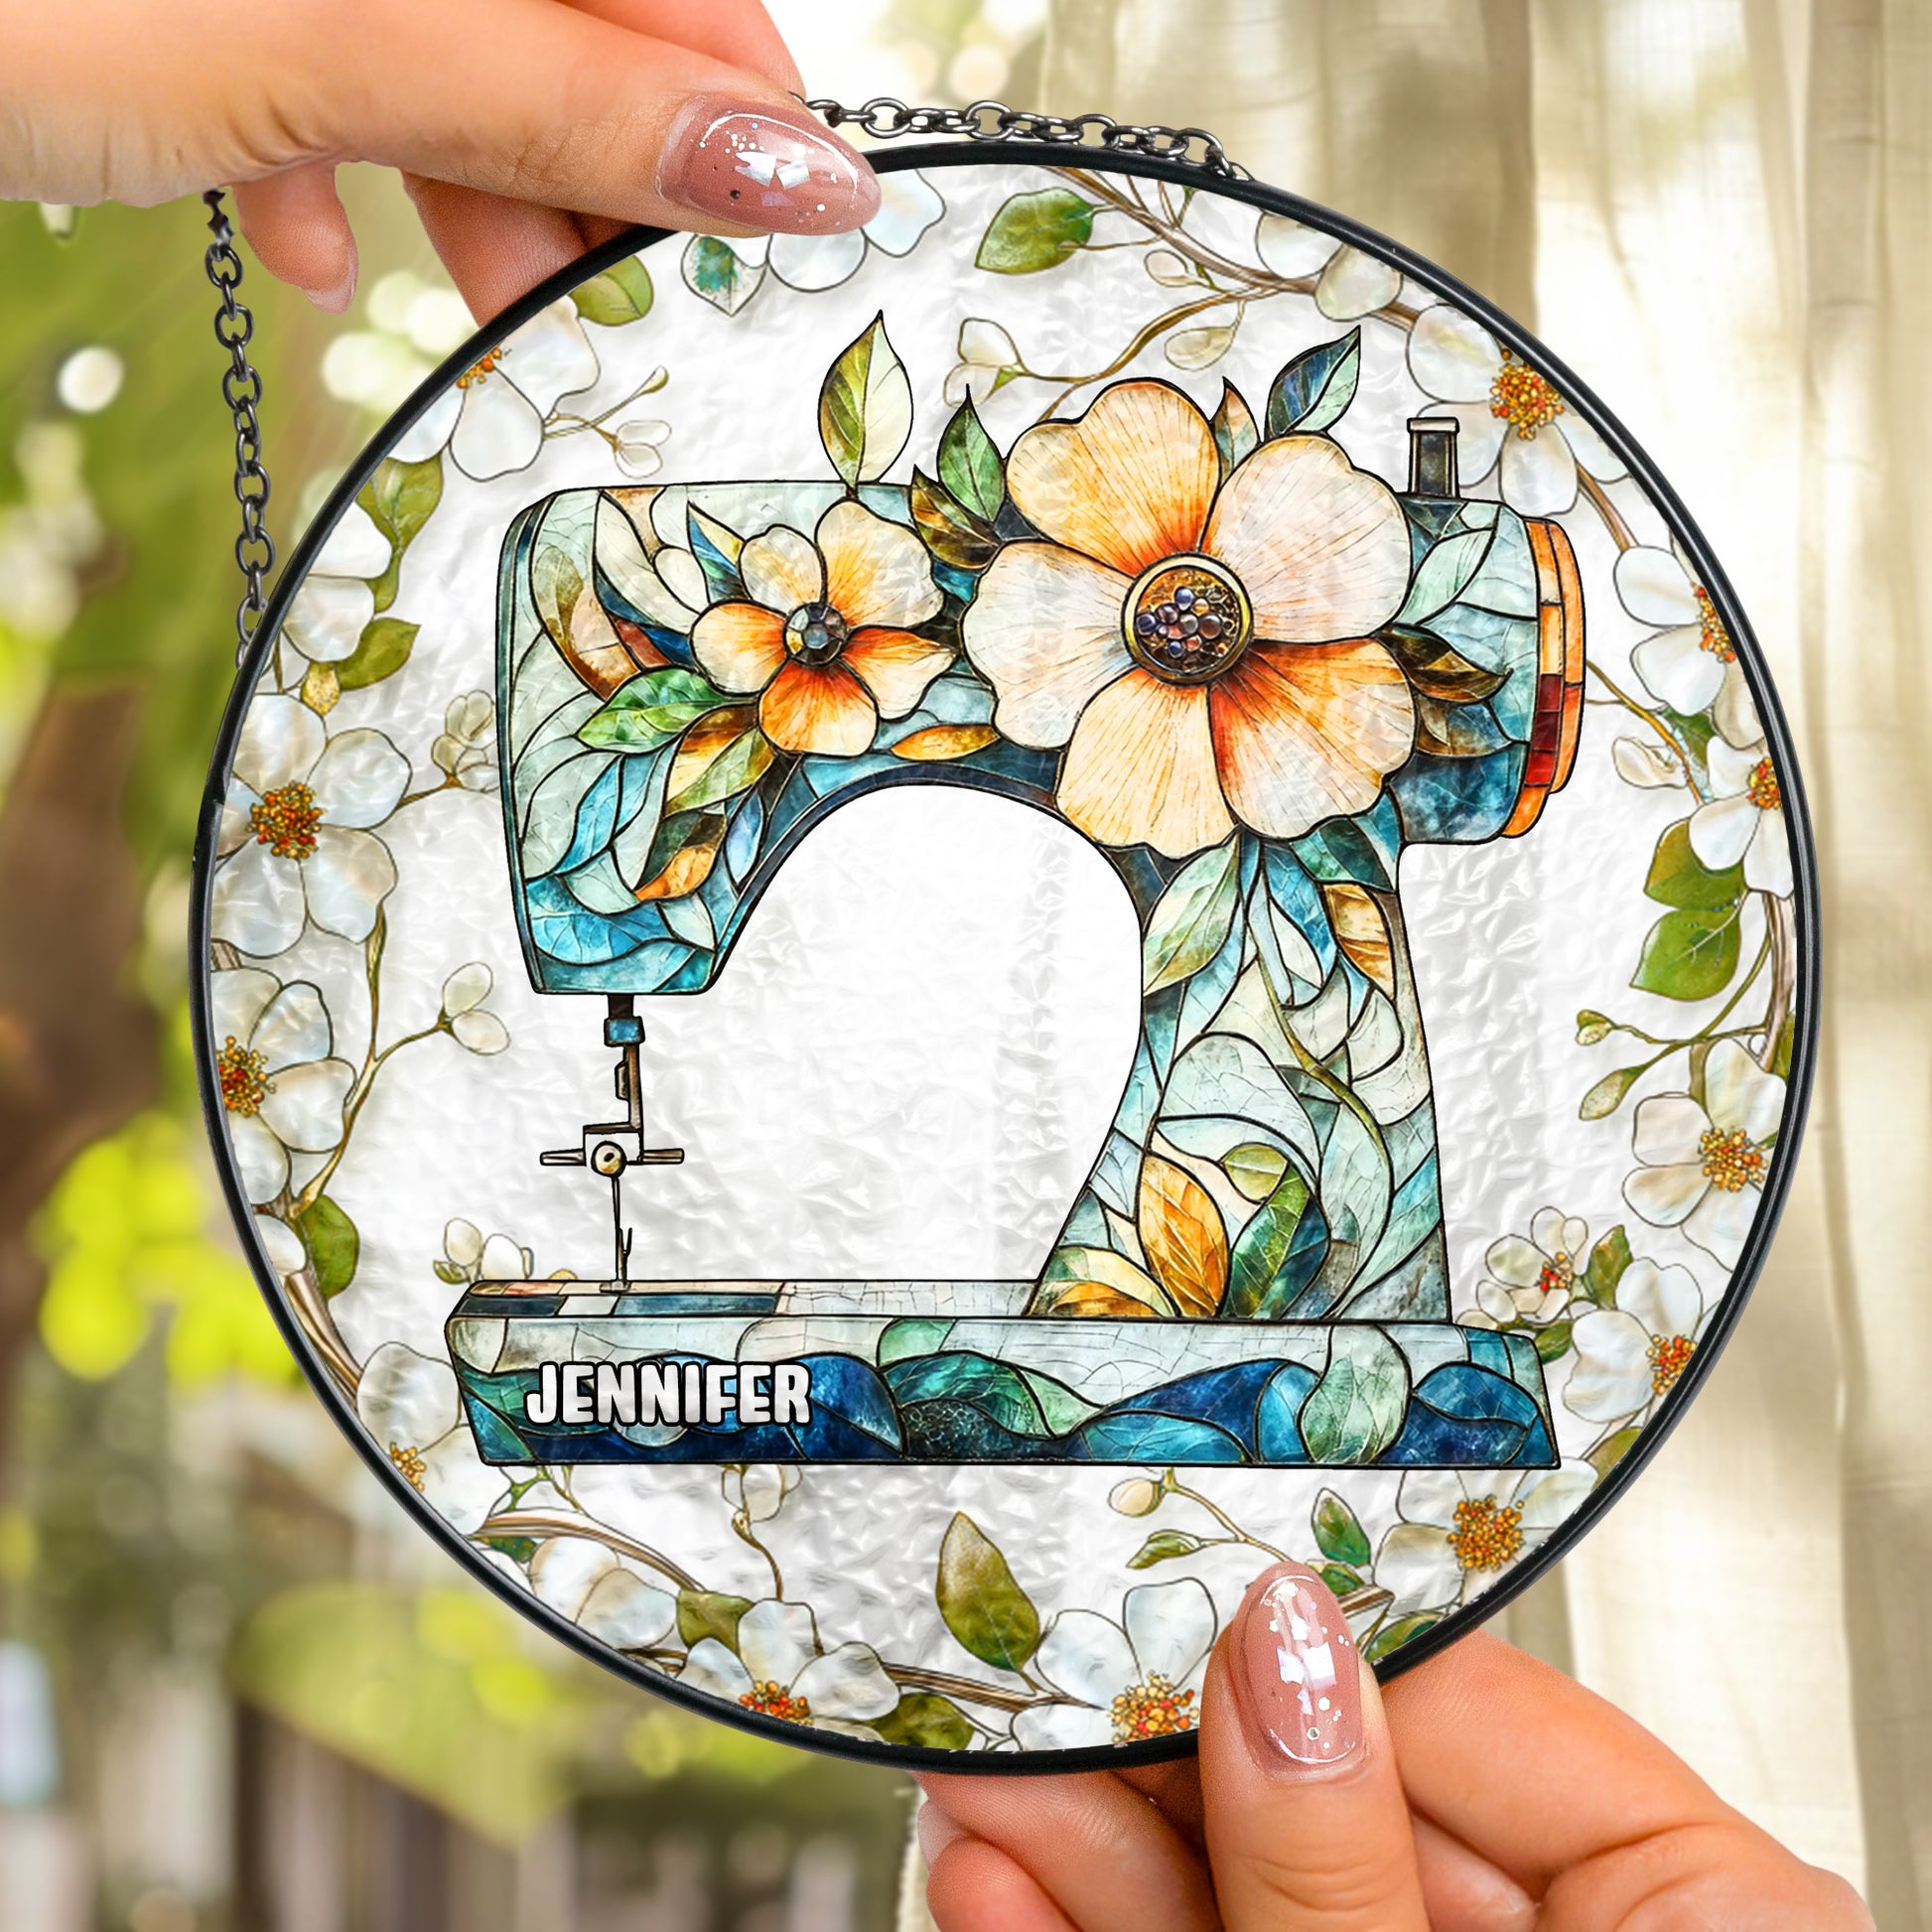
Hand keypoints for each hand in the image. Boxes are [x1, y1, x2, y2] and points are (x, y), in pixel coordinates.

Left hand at [0, 0, 878, 317]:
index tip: (781, 245)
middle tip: (615, 328)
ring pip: (435, 50)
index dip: (734, 101)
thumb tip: (787, 157)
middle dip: (590, 175)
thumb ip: (562, 90)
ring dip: (464, 193)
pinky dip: (319, 158)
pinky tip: (302, 242)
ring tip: (472, 326)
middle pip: (555, 17)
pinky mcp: (193, 0)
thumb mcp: (320, 42)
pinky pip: (304, 56)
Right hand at [917, 1562, 1870, 1931]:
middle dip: (1145, 1751)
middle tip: (1018, 1688)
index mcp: (1702, 1911)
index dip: (1289, 1639)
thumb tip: (1271, 1648)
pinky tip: (1000, 1888)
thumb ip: (1352, 1867)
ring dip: (1078, 1853)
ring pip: (1227, 1890)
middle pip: (1318, 1793)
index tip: (1150, 1578)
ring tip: (976, 1796)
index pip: (1463, 1700)